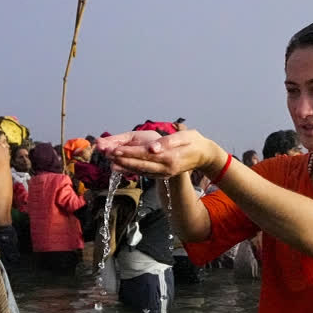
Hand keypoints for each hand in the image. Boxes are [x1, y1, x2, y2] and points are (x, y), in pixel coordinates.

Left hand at [97, 129, 226, 178]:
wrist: (204, 155)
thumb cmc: (194, 142)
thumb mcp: (185, 137)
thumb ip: (168, 142)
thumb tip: (152, 148)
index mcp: (170, 158)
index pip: (145, 155)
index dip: (129, 153)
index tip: (115, 149)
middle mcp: (166, 168)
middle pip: (141, 165)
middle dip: (123, 161)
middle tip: (108, 156)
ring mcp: (164, 173)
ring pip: (142, 171)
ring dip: (126, 168)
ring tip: (111, 163)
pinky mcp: (163, 175)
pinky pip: (146, 173)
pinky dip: (133, 171)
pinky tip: (123, 168)